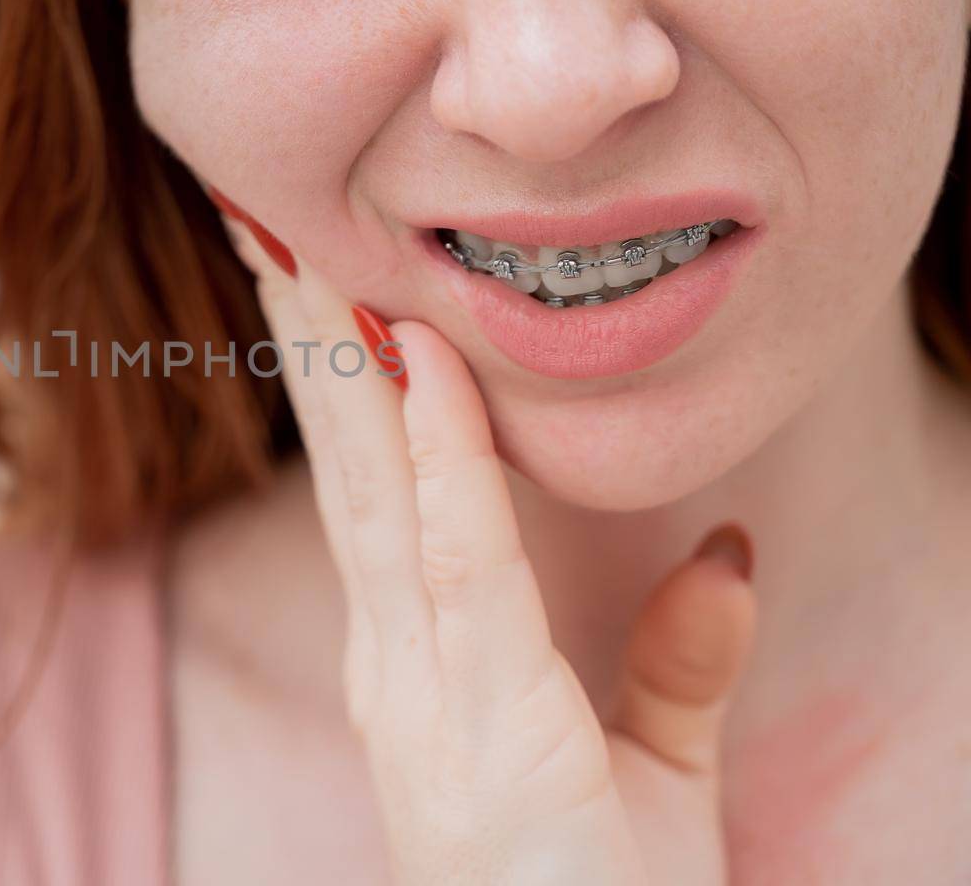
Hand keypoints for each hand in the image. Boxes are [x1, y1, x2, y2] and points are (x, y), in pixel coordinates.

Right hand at [213, 196, 757, 884]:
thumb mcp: (653, 772)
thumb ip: (679, 663)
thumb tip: (729, 548)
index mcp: (419, 667)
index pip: (371, 495)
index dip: (340, 385)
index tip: (313, 280)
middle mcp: (396, 663)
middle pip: (346, 470)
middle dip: (307, 344)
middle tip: (268, 223)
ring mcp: (421, 690)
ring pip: (373, 491)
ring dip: (339, 363)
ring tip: (300, 249)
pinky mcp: (479, 717)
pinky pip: (458, 555)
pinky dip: (440, 453)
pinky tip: (424, 361)